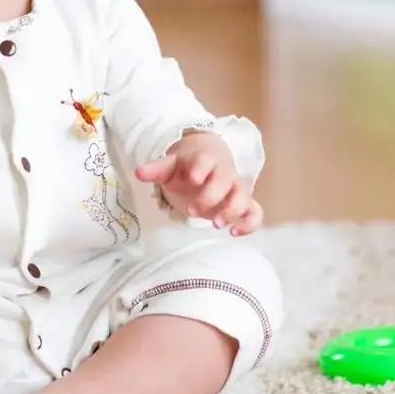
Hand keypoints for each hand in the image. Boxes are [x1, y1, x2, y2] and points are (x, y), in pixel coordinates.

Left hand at [135, 133, 262, 235]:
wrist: (207, 166)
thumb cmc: (187, 168)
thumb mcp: (170, 167)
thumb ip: (156, 169)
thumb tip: (138, 172)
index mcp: (204, 160)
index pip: (205, 160)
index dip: (201, 168)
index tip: (193, 178)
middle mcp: (224, 172)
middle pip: (225, 180)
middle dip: (211, 196)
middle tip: (193, 210)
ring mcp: (236, 187)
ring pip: (244, 195)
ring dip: (233, 210)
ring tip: (215, 224)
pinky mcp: (244, 203)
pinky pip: (256, 212)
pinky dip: (250, 223)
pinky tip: (234, 233)